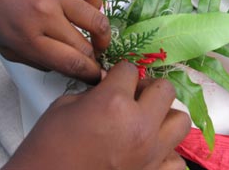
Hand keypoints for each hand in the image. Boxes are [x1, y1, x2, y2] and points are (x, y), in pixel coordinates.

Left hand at [0, 0, 110, 83]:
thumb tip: (67, 65)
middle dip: (94, 60)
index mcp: (28, 38)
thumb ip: (37, 61)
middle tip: (92, 60)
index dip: (89, 75)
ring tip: (98, 39)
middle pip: (85, 47)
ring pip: (97, 20)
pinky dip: (97, 0)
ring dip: (103, 35)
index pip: (72, 64)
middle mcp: (45, 15)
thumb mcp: (6, 49)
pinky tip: (90, 7)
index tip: (95, 77)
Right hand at [3, 62, 190, 169]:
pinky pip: (177, 159)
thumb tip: (109, 88)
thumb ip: (95, 93)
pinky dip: (166, 152)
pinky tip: (149, 150)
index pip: (129, 69)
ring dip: (163, 115)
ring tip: (145, 120)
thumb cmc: (48, 145)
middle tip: (133, 94)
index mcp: (113, 102)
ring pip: (180, 120)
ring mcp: (150, 153)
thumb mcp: (65, 106)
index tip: (115, 79)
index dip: (120, 72)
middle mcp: (139, 125)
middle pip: (164, 88)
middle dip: (148, 87)